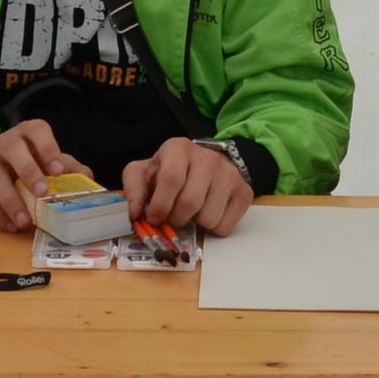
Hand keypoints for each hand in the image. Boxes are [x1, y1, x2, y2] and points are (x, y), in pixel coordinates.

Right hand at [0, 121, 84, 231]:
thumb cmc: (22, 159)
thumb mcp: (44, 157)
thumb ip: (66, 166)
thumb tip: (88, 179)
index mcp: (26, 134)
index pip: (37, 131)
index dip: (48, 149)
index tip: (58, 170)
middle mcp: (4, 143)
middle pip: (13, 151)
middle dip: (28, 171)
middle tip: (42, 192)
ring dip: (10, 200)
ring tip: (25, 220)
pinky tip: (9, 224)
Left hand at [125, 138, 254, 236]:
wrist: (207, 164)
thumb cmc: (171, 170)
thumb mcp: (145, 172)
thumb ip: (133, 189)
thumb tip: (134, 213)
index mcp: (178, 148)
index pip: (171, 179)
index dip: (160, 205)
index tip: (155, 217)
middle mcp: (207, 158)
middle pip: (191, 202)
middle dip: (176, 218)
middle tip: (173, 216)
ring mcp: (229, 174)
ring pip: (209, 218)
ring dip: (195, 224)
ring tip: (192, 211)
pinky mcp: (244, 192)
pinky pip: (225, 227)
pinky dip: (212, 229)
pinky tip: (208, 213)